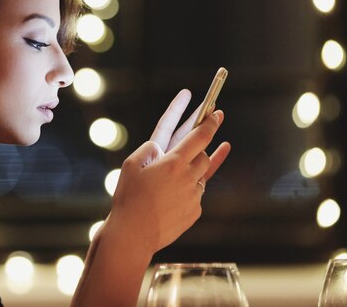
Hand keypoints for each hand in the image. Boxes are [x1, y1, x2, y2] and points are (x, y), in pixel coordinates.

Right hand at [108, 91, 230, 252]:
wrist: (134, 234)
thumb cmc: (129, 198)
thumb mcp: (130, 165)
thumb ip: (147, 149)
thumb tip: (159, 147)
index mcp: (174, 162)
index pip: (200, 137)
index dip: (210, 123)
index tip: (217, 113)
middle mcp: (189, 177)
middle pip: (203, 156)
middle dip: (198, 151)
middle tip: (186, 151)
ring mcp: (194, 196)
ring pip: (201, 177)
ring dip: (190, 173)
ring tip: (170, 181)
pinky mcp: (195, 212)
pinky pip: (195, 196)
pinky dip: (186, 193)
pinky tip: (169, 199)